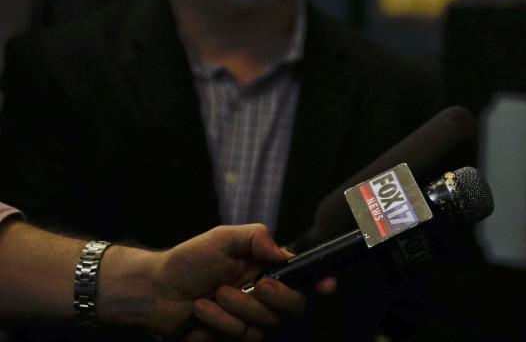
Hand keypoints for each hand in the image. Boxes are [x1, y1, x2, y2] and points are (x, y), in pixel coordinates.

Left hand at [148, 224, 305, 338]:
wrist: (155, 290)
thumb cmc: (188, 260)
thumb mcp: (223, 238)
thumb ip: (256, 237)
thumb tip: (283, 252)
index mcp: (266, 268)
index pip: (302, 275)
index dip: (320, 280)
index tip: (327, 285)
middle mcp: (263, 294)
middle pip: (293, 305)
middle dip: (277, 296)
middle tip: (256, 285)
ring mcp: (248, 317)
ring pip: (265, 322)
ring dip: (238, 308)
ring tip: (214, 294)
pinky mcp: (231, 336)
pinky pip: (240, 336)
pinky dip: (219, 322)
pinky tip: (201, 310)